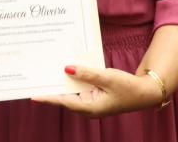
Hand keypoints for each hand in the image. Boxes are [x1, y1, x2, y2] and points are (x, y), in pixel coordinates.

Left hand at [31, 65, 163, 117]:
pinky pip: (79, 88)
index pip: (63, 101)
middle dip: (52, 87)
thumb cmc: (128, 87)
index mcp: (89, 108)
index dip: (48, 97)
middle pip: (64, 97)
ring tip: (46, 71)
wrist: (145, 93)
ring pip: (71, 91)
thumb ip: (87, 73)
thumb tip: (67, 69)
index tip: (33, 95)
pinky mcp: (94, 96)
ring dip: (62, 82)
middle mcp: (87, 107)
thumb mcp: (107, 78)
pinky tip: (66, 69)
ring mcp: (90, 102)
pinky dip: (73, 79)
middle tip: (36, 77)